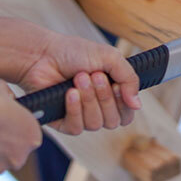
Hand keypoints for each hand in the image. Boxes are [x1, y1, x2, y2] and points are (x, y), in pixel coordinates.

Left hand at [17, 32, 141, 133]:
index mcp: (111, 95)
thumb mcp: (110, 58)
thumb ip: (130, 79)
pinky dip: (75, 109)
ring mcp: (80, 116)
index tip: (117, 86)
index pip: (127, 114)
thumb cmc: (73, 52)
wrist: (42, 53)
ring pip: (95, 124)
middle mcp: (97, 108)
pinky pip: (76, 128)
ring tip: (78, 79)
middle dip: (104, 97)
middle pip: (113, 121)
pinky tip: (69, 93)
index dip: (124, 104)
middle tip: (94, 76)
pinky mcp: (62, 122)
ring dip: (89, 99)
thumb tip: (137, 105)